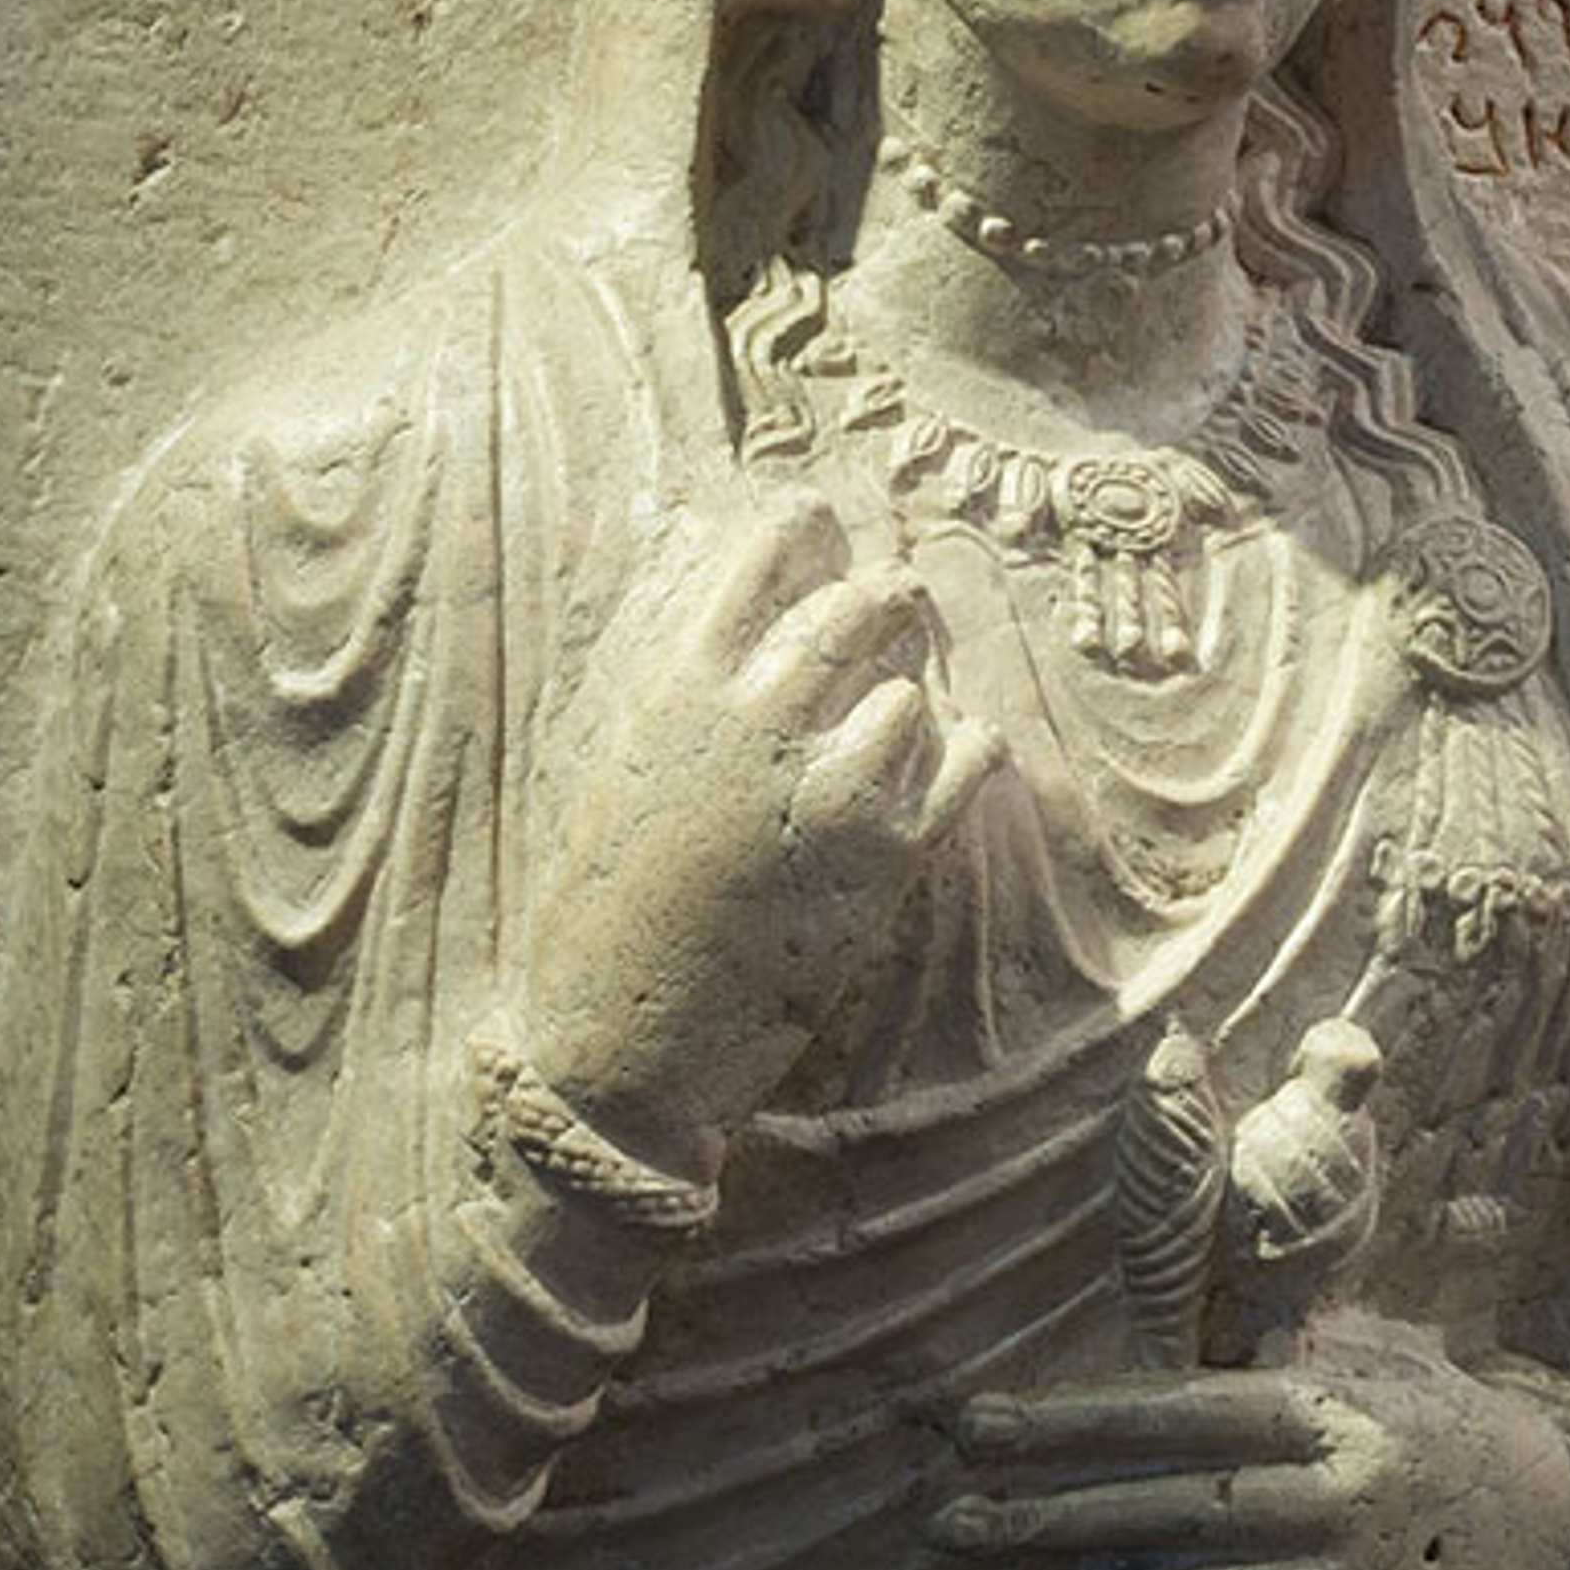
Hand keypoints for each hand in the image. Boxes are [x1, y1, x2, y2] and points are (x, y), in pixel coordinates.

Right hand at [518, 493, 996, 1178]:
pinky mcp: (887, 858)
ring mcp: (831, 786)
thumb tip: (720, 599)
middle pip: (859, 606)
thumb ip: (670, 678)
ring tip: (894, 722)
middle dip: (885, 597)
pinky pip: (969, 760)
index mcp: (680, 685)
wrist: (621, 1045)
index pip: (767, 553)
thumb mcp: (609, 764)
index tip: (820, 524)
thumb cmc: (598, 907)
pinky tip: (955, 759)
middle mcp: (760, 719)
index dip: (804, 526)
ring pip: (914, 688)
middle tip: (896, 600)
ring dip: (911, 698)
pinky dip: (971, 750)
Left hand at [926, 1311, 1569, 1569]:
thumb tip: (1160, 1301)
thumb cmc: (1428, 1424)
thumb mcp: (1363, 1356)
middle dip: (1040, 1518)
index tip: (977, 1426)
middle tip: (948, 1523)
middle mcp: (1327, 1499)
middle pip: (1155, 1512)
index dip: (1068, 1423)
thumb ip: (1268, 1339)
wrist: (1555, 1532)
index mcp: (1321, 1410)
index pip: (1169, 1414)